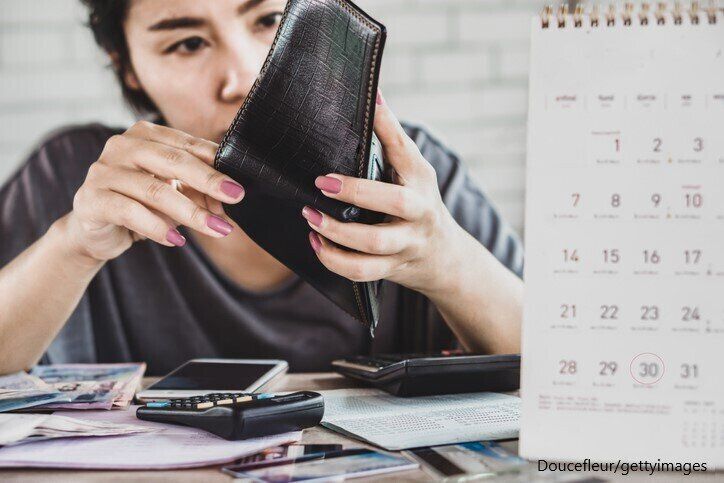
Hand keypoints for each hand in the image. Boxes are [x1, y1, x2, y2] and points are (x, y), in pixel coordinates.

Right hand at [65, 121, 244, 262]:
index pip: (187, 145)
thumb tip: (231, 196)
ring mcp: (103, 170)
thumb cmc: (140, 204)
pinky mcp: (91, 198)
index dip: (216, 162)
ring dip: (190, 212)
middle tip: (236, 197)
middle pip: (173, 161)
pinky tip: (178, 240)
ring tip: (216, 228)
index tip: (241, 183)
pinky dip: (157, 227)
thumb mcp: (175, 193)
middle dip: (209, 181)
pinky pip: (130, 212)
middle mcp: (121, 145)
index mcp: (145, 134)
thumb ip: (200, 189)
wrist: (95, 230)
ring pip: (155, 190)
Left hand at [302, 92, 462, 295]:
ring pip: (374, 244)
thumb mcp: (413, 173)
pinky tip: (316, 243)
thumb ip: (392, 140)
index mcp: (421, 179)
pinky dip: (334, 260)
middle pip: (394, 202)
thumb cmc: (419, 205)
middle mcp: (419, 211)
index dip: (386, 125)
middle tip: (322, 183)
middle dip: (357, 192)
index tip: (368, 104)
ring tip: (311, 217)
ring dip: (337, 233)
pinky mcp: (393, 267)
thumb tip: (372, 94)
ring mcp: (407, 242)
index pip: (404, 148)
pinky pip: (362, 270)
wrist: (444, 258)